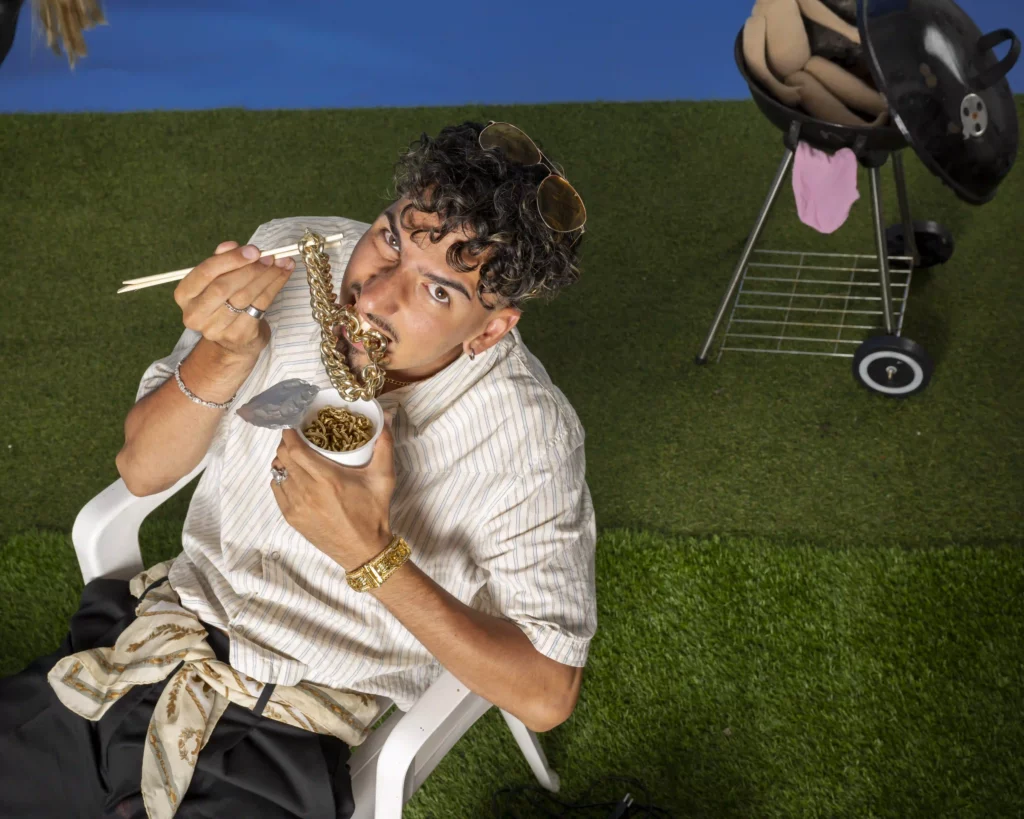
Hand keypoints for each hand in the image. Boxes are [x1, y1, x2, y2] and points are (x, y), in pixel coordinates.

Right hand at [174, 240, 294, 359]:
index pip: (205, 272)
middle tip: (270, 257)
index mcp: (185, 294)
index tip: (253, 250)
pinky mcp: (237, 336)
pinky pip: (259, 306)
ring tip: (282, 263)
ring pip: (245, 297)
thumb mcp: (216, 278)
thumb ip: (221, 260)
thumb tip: (231, 246)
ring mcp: (215, 328)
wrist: (232, 340)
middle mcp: (195, 314)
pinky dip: (274, 287)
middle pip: (224, 286)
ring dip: (267, 276)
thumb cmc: (223, 301)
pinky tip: (283, 275)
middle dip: (250, 269)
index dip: (231, 259)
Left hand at [270, 412, 396, 570]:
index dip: (289, 435)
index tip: (294, 426)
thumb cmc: (374, 513)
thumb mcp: (384, 478)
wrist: (363, 549)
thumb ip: (384, 446)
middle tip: (296, 439)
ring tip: (295, 457)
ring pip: (277, 473)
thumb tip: (386, 418)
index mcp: (328, 479)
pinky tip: (293, 476)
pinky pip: (276, 489)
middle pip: (283, 458)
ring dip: (283, 461)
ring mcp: (296, 506)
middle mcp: (308, 492)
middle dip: (286, 444)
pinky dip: (280, 478)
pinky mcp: (291, 517)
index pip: (295, 450)